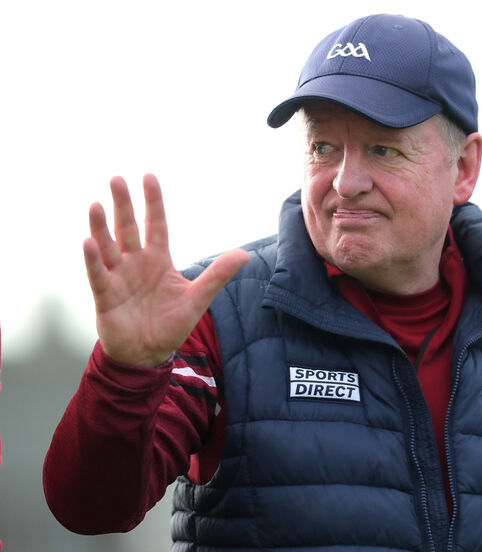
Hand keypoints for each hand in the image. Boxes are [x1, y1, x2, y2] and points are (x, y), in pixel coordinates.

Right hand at [83, 174, 248, 365]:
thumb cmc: (171, 324)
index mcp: (158, 260)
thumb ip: (217, 275)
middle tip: (116, 179)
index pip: (155, 224)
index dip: (153, 202)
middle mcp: (135, 263)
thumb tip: (245, 255)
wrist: (149, 354)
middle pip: (128, 228)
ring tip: (97, 205)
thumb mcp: (198, 298)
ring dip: (101, 227)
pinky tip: (89, 241)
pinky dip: (93, 260)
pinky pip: (97, 274)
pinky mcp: (105, 297)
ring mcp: (118, 278)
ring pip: (108, 246)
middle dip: (123, 205)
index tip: (149, 177)